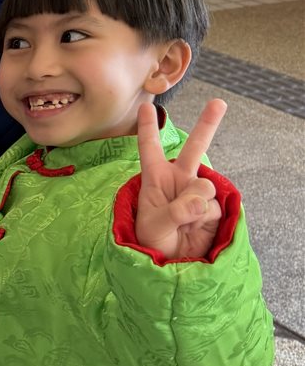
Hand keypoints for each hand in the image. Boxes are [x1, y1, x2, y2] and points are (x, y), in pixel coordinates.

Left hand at [133, 99, 226, 259]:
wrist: (172, 263)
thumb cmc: (152, 241)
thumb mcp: (154, 226)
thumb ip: (176, 211)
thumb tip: (201, 201)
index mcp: (155, 179)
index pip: (150, 150)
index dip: (148, 129)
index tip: (147, 107)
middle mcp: (178, 180)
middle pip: (194, 148)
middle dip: (207, 124)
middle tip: (218, 102)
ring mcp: (196, 193)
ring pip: (204, 186)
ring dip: (195, 206)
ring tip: (183, 224)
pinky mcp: (213, 207)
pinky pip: (213, 206)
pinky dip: (204, 219)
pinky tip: (195, 229)